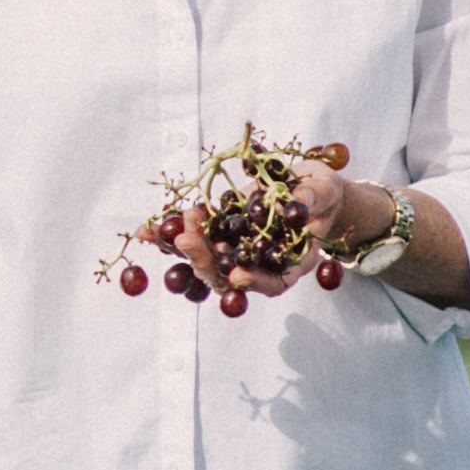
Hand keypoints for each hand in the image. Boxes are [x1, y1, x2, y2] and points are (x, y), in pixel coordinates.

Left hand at [176, 165, 355, 301]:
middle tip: (185, 240)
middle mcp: (259, 262)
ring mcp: (235, 249)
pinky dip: (167, 235)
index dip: (256, 283)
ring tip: (163, 229)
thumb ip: (314, 199)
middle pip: (229, 274)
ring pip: (205, 259)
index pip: (275, 282)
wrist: (306, 185)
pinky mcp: (218, 233)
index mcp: (291, 261)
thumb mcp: (324, 192)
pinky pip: (191, 238)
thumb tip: (297, 202)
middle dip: (205, 259)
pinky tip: (145, 230)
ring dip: (182, 246)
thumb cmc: (322, 193)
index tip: (238, 275)